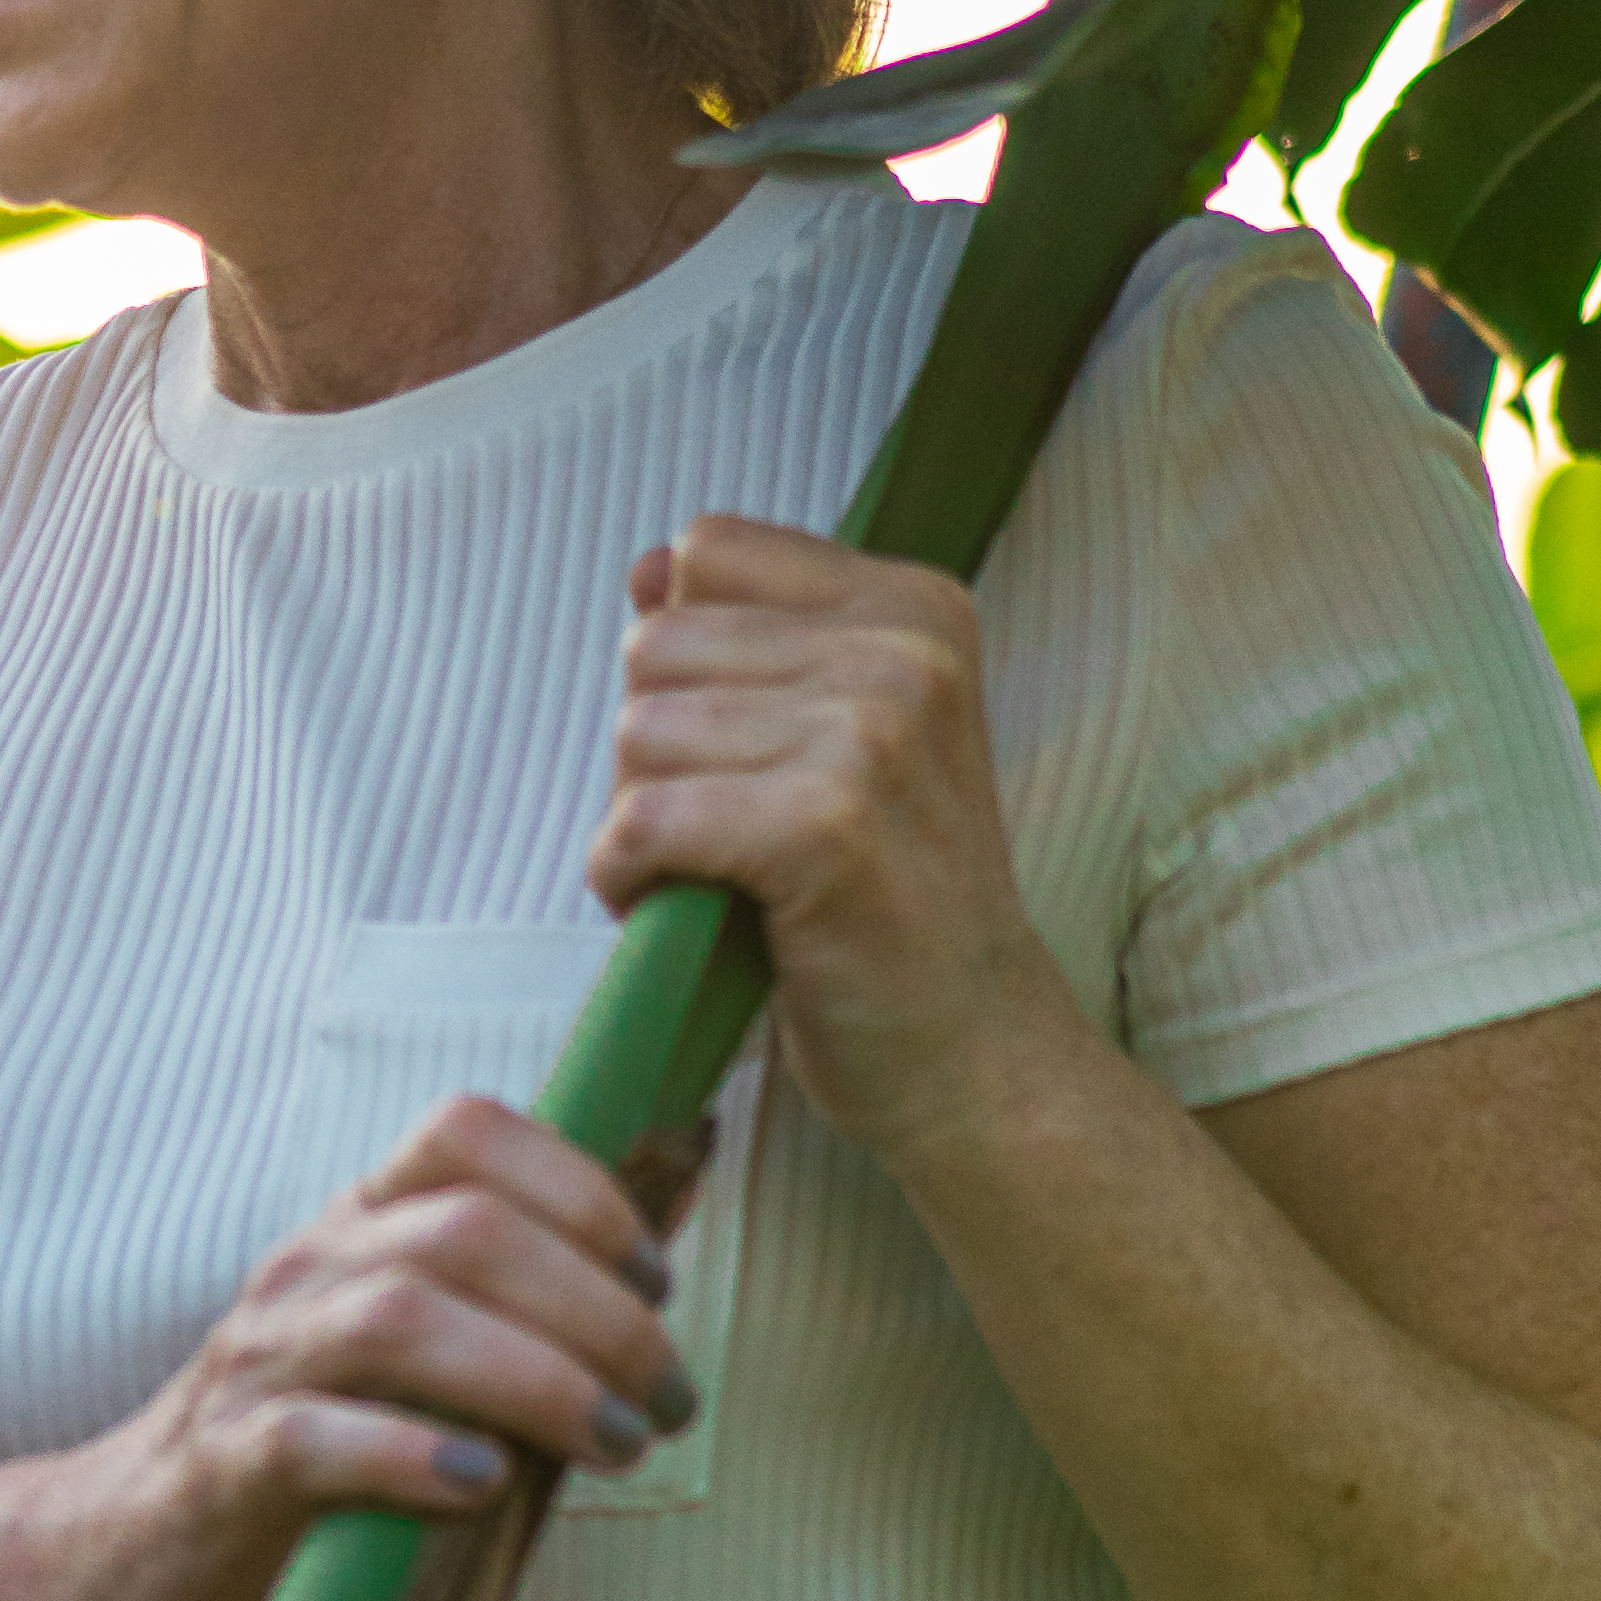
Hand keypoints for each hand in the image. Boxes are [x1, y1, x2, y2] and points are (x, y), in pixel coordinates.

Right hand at [72, 1094, 697, 1600]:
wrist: (127, 1551)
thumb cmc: (311, 1449)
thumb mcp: (410, 1349)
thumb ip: (518, 1297)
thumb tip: (674, 1216)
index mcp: (358, 1226)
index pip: (467, 1133)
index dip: (582, 1188)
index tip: (656, 1280)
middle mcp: (307, 1270)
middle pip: (466, 1234)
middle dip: (597, 1311)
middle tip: (668, 1400)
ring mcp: (258, 1362)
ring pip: (401, 1321)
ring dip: (535, 1381)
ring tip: (614, 1445)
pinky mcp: (224, 1466)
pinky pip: (311, 1438)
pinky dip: (407, 1455)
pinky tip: (479, 1488)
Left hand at [589, 514, 1069, 1163]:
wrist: (975, 1048)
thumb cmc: (892, 899)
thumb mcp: (847, 738)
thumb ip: (752, 639)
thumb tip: (649, 567)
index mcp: (916, 606)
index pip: (709, 552)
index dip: (687, 657)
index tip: (739, 747)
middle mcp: (905, 652)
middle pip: (659, 645)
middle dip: (656, 746)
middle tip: (724, 828)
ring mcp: (871, 736)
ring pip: (639, 732)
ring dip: (640, 817)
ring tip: (715, 875)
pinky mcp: (823, 829)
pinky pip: (640, 822)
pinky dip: (625, 878)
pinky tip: (677, 910)